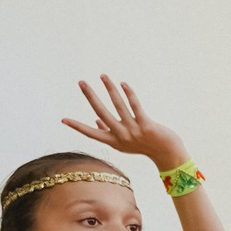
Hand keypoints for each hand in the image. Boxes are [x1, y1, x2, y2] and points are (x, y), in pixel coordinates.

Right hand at [61, 76, 187, 167]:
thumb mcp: (124, 143)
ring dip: (110, 88)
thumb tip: (96, 119)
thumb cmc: (144, 147)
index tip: (63, 120)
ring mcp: (134, 131)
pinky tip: (123, 84)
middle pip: (101, 112)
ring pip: (118, 105)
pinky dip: (129, 94)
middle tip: (81, 82)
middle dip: (90, 96)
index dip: (77, 127)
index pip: (91, 134)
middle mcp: (121, 136)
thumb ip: (108, 132)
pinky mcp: (146, 125)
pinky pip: (135, 106)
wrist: (167, 154)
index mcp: (113, 141)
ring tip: (103, 76)